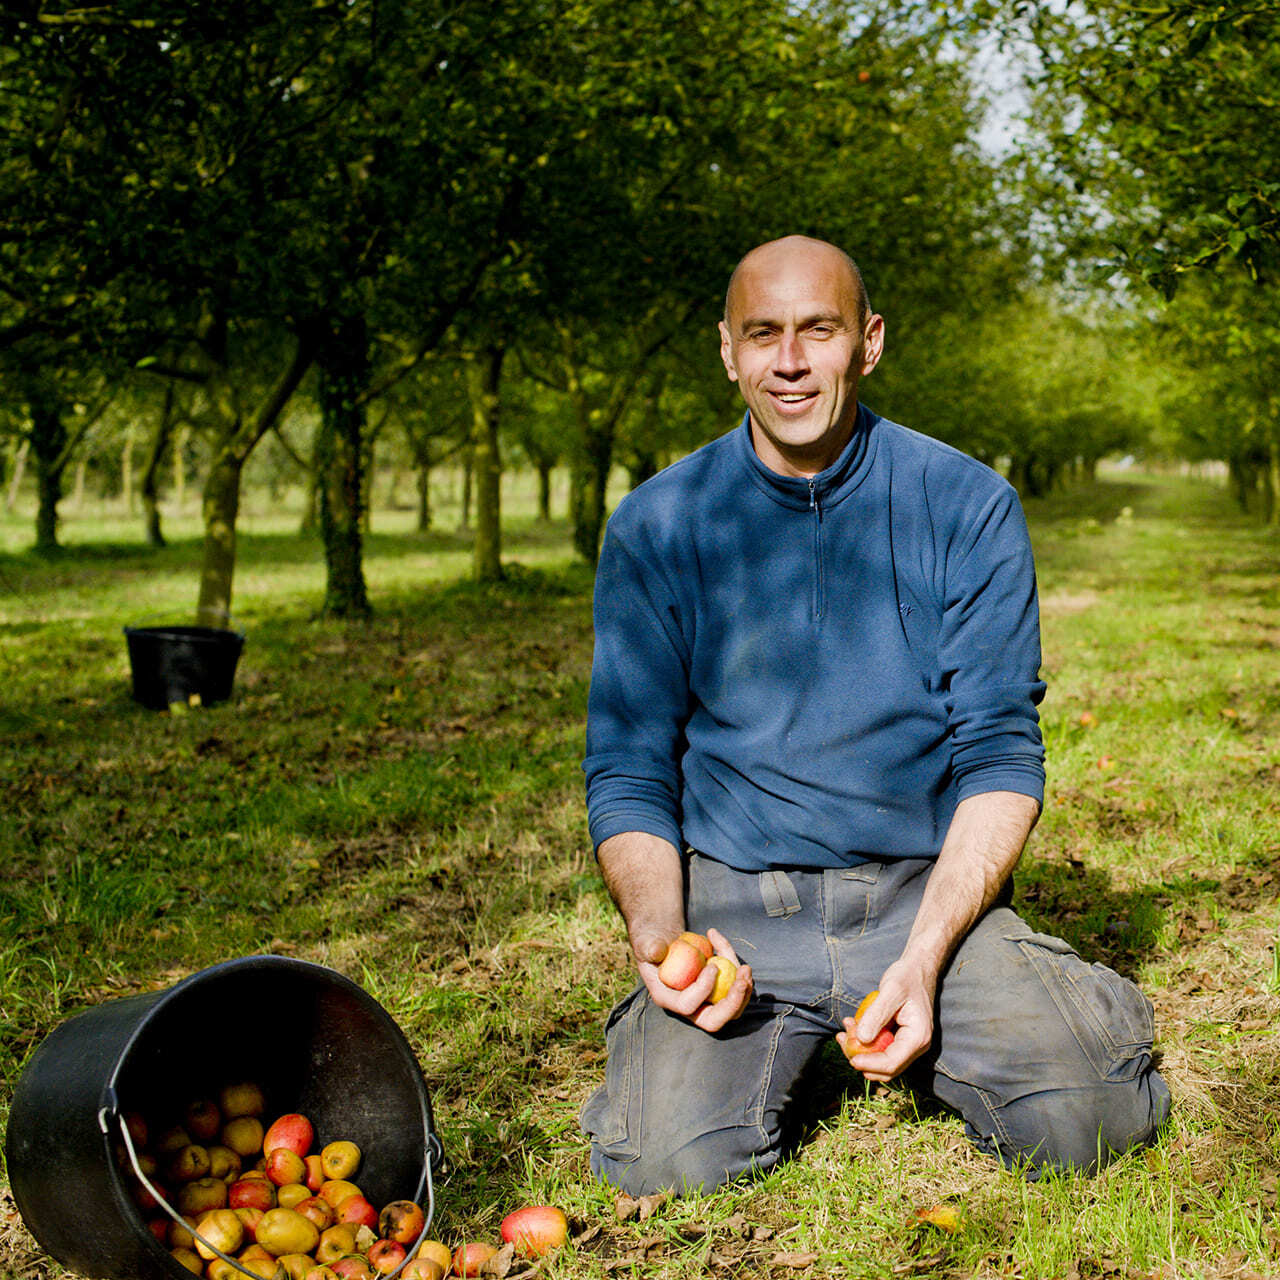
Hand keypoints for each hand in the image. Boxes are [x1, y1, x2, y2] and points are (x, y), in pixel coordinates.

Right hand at [635, 926, 752, 1032]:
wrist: (666, 943)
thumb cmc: (653, 942)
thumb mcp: (646, 942)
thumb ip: (648, 946)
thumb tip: (657, 952)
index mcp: (667, 999)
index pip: (687, 1005)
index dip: (703, 990)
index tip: (712, 966)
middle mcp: (688, 1007)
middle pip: (714, 1020)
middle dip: (732, 1003)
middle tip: (743, 979)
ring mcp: (705, 1003)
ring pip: (730, 1010)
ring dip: (743, 992)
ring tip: (746, 968)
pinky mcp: (717, 994)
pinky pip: (734, 991)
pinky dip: (738, 973)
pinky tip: (727, 949)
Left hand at [837, 957, 936, 1082]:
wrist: (917, 970)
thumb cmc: (906, 977)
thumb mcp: (890, 991)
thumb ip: (876, 1014)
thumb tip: (861, 1039)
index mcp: (918, 1037)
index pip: (893, 1063)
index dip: (870, 1064)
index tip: (851, 1058)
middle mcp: (916, 1046)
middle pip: (886, 1068)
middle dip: (862, 1060)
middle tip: (841, 1041)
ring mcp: (908, 1044)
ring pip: (881, 1061)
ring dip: (860, 1051)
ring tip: (843, 1032)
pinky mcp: (899, 1039)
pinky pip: (880, 1048)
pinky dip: (864, 1042)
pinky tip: (851, 1026)